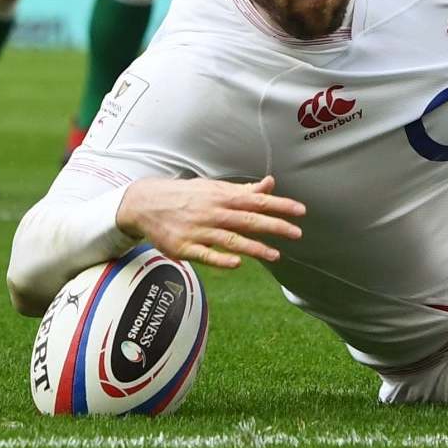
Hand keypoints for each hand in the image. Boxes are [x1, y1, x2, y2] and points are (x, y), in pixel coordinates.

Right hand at [116, 175, 305, 271]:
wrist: (146, 202)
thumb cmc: (187, 195)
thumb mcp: (215, 188)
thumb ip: (244, 190)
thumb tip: (270, 183)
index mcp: (223, 197)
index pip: (257, 200)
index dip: (280, 205)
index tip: (301, 211)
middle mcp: (213, 212)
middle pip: (248, 219)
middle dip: (274, 226)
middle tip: (297, 233)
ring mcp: (199, 230)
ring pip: (230, 239)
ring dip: (254, 248)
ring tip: (276, 255)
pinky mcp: (184, 247)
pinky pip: (205, 255)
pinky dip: (220, 259)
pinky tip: (237, 264)